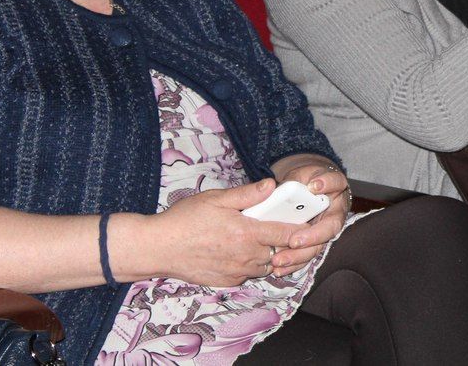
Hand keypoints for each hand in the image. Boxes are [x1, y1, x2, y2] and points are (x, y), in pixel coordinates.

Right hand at [149, 179, 313, 286]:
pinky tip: (241, 252)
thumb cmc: (185, 220)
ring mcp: (236, 272)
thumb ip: (247, 194)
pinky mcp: (226, 282)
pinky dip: (251, 265)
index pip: (286, 234)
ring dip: (269, 254)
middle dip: (285, 242)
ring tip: (260, 239)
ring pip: (266, 265)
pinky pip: (249, 275)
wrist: (158, 248)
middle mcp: (245, 256)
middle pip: (280, 252)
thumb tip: (271, 185)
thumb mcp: (216, 198)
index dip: (301, 230)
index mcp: (246, 233)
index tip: (309, 224)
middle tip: (281, 228)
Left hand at [268, 163, 348, 276]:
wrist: (307, 190)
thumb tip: (287, 190)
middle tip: (294, 241)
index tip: (314, 186)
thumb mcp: (302, 173)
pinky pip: (306, 255)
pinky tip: (278, 269)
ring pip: (318, 246)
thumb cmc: (305, 180)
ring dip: (299, 255)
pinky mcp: (314, 242)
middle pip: (330, 226)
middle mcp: (335, 210)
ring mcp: (325, 229)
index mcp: (335, 187)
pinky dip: (293, 264)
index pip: (336, 182)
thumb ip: (296, 180)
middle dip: (312, 236)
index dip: (327, 184)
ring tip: (280, 260)